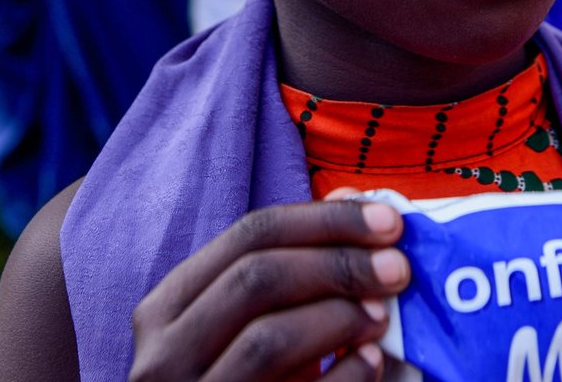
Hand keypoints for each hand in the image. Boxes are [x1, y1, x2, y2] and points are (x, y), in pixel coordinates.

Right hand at [129, 197, 409, 381]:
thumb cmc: (240, 381)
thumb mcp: (247, 324)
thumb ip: (291, 268)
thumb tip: (352, 198)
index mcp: (166, 309)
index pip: (250, 235)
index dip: (325, 221)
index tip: (389, 223)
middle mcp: (163, 355)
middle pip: (257, 278)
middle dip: (337, 264)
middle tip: (398, 268)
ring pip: (266, 338)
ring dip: (338, 317)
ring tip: (383, 315)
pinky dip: (344, 376)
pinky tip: (373, 363)